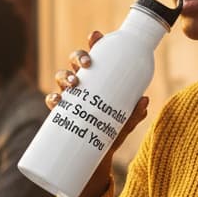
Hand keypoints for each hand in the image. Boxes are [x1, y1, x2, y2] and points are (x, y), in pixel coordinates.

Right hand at [47, 32, 150, 196]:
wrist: (95, 160)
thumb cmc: (111, 133)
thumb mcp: (125, 124)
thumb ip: (134, 114)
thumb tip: (145, 100)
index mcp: (98, 79)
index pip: (95, 55)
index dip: (93, 43)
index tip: (95, 36)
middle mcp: (81, 84)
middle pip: (74, 62)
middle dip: (77, 57)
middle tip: (86, 64)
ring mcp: (69, 98)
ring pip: (61, 78)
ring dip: (65, 76)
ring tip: (74, 83)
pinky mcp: (60, 114)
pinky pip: (52, 101)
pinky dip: (53, 99)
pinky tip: (57, 101)